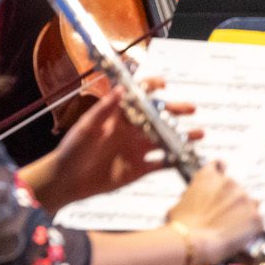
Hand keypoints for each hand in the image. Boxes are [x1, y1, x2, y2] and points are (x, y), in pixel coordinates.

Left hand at [41, 78, 198, 203]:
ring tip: (199, 133)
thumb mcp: (87, 127)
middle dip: (176, 111)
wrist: (66, 180)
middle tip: (191, 109)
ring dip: (182, 135)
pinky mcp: (140, 169)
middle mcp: (132, 131)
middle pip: (158, 117)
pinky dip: (175, 160)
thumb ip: (104, 108)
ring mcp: (138, 150)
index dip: (151, 87)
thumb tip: (121, 88)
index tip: (163, 84)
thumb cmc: (72, 150)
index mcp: (119, 118)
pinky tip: (186, 157)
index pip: (138, 98)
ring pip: (165, 139)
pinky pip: (162, 164)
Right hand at [166, 162, 263, 264]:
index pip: (218, 165)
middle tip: (220, 218)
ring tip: (229, 230)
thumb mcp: (178, 206)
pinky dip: (250, 230)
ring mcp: (245, 199)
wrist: (193, 243)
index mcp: (208, 177)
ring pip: (250, 204)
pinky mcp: (256, 217)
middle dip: (230, 202)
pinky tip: (238, 238)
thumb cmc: (182, 228)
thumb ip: (191, 198)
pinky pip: (257, 223)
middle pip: (235, 190)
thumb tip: (193, 202)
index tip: (222, 175)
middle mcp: (230, 183)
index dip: (220, 171)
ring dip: (243, 213)